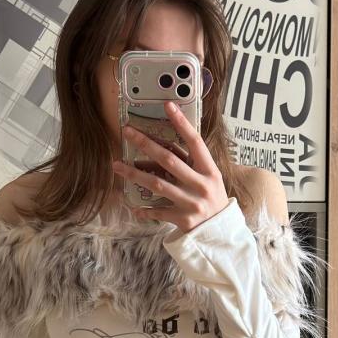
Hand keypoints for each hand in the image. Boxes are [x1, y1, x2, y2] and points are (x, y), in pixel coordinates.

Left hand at [112, 99, 229, 233]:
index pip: (195, 142)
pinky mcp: (183, 219)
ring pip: (157, 184)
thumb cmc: (211, 199)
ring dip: (134, 174)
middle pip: (168, 160)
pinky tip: (133, 207)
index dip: (181, 123)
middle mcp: (201, 184)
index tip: (168, 105)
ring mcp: (191, 203)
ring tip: (116, 165)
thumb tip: (161, 145)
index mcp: (209, 170)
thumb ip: (190, 163)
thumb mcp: (209, 178)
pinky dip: (145, 210)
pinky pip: (158, 212)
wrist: (221, 232)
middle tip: (128, 132)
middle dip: (146, 144)